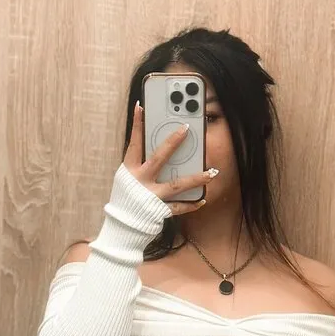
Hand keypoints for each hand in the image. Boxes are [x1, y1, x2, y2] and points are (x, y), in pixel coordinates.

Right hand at [124, 100, 216, 215]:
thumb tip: (155, 148)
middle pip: (159, 157)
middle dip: (173, 142)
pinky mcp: (159, 211)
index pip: (134, 143)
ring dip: (197, 178)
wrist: (122, 228)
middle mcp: (141, 181)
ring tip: (212, 172)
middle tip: (186, 128)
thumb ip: (140, 165)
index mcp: (130, 170)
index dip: (137, 124)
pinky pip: (180, 207)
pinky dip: (192, 204)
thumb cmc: (126, 200)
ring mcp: (151, 196)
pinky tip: (203, 199)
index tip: (141, 106)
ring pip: (177, 184)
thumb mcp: (127, 179)